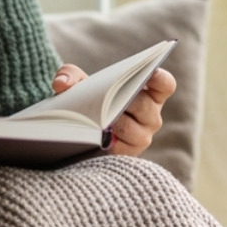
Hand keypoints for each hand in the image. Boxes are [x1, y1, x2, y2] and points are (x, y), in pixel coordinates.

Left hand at [53, 64, 175, 157]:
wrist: (82, 132)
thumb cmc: (90, 102)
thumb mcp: (80, 83)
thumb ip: (69, 75)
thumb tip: (61, 84)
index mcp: (149, 94)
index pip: (165, 85)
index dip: (161, 78)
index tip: (151, 71)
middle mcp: (151, 116)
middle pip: (145, 106)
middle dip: (127, 100)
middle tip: (111, 95)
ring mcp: (141, 137)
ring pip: (131, 128)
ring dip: (114, 122)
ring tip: (98, 117)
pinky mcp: (127, 155)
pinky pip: (119, 148)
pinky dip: (105, 140)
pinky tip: (92, 136)